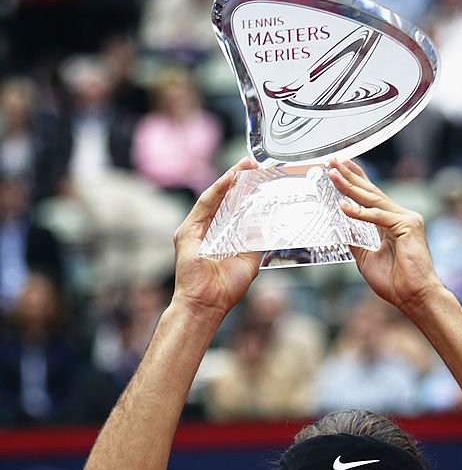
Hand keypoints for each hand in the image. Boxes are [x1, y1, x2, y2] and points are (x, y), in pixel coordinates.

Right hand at [172, 157, 261, 322]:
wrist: (207, 304)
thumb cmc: (225, 289)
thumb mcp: (249, 260)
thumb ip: (255, 241)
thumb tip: (266, 222)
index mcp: (221, 237)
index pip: (234, 209)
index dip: (247, 192)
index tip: (262, 179)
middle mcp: (207, 230)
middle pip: (224, 199)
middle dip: (239, 180)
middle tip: (255, 165)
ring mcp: (196, 230)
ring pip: (215, 198)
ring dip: (230, 180)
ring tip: (245, 166)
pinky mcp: (188, 232)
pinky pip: (205, 205)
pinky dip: (218, 190)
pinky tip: (230, 179)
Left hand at [329, 159, 443, 315]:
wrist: (413, 297)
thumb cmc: (394, 282)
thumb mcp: (366, 259)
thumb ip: (355, 240)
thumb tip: (339, 227)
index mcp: (392, 223)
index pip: (371, 197)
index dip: (355, 181)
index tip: (338, 168)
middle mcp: (400, 216)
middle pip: (370, 192)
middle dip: (349, 176)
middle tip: (331, 161)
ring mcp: (407, 219)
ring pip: (373, 200)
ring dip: (350, 187)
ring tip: (333, 175)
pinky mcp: (408, 226)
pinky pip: (379, 216)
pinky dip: (360, 213)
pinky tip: (343, 207)